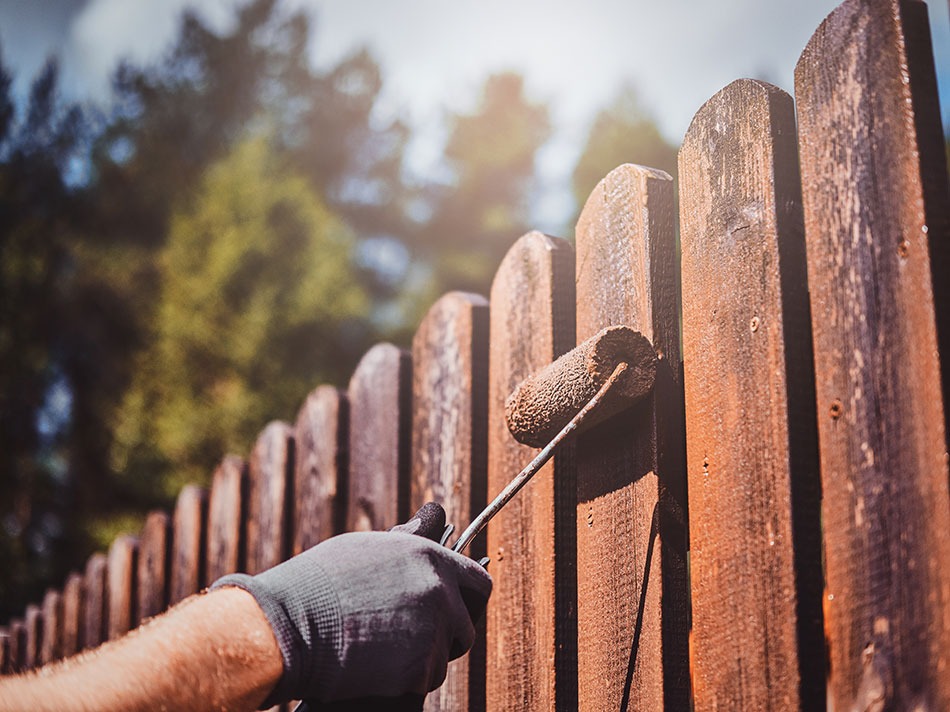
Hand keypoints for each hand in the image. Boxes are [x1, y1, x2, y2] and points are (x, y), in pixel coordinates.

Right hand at [210, 505, 491, 706]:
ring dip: (422, 657)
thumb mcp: (370, 547)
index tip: (456, 610)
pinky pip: (426, 678)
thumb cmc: (321, 582)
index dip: (468, 600)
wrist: (289, 625)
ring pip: (445, 655)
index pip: (479, 582)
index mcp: (430, 557)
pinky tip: (377, 665)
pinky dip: (407, 678)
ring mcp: (432, 630)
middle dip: (448, 635)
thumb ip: (411, 541)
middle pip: (466, 626)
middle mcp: (439, 591)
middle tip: (416, 639)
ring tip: (382, 648)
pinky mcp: (418, 668)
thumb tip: (434, 514)